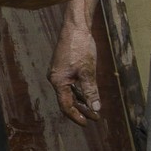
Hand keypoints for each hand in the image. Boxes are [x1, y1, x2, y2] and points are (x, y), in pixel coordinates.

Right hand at [49, 6, 101, 125]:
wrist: (76, 27)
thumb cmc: (80, 47)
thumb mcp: (88, 71)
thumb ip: (91, 91)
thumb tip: (95, 108)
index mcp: (58, 81)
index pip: (66, 105)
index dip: (76, 116)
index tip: (87, 123)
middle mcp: (55, 78)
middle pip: (67, 100)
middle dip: (82, 109)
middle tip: (95, 117)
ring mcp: (59, 72)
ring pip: (70, 92)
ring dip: (82, 100)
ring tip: (94, 108)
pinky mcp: (64, 67)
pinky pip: (71, 84)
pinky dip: (80, 90)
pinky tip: (89, 94)